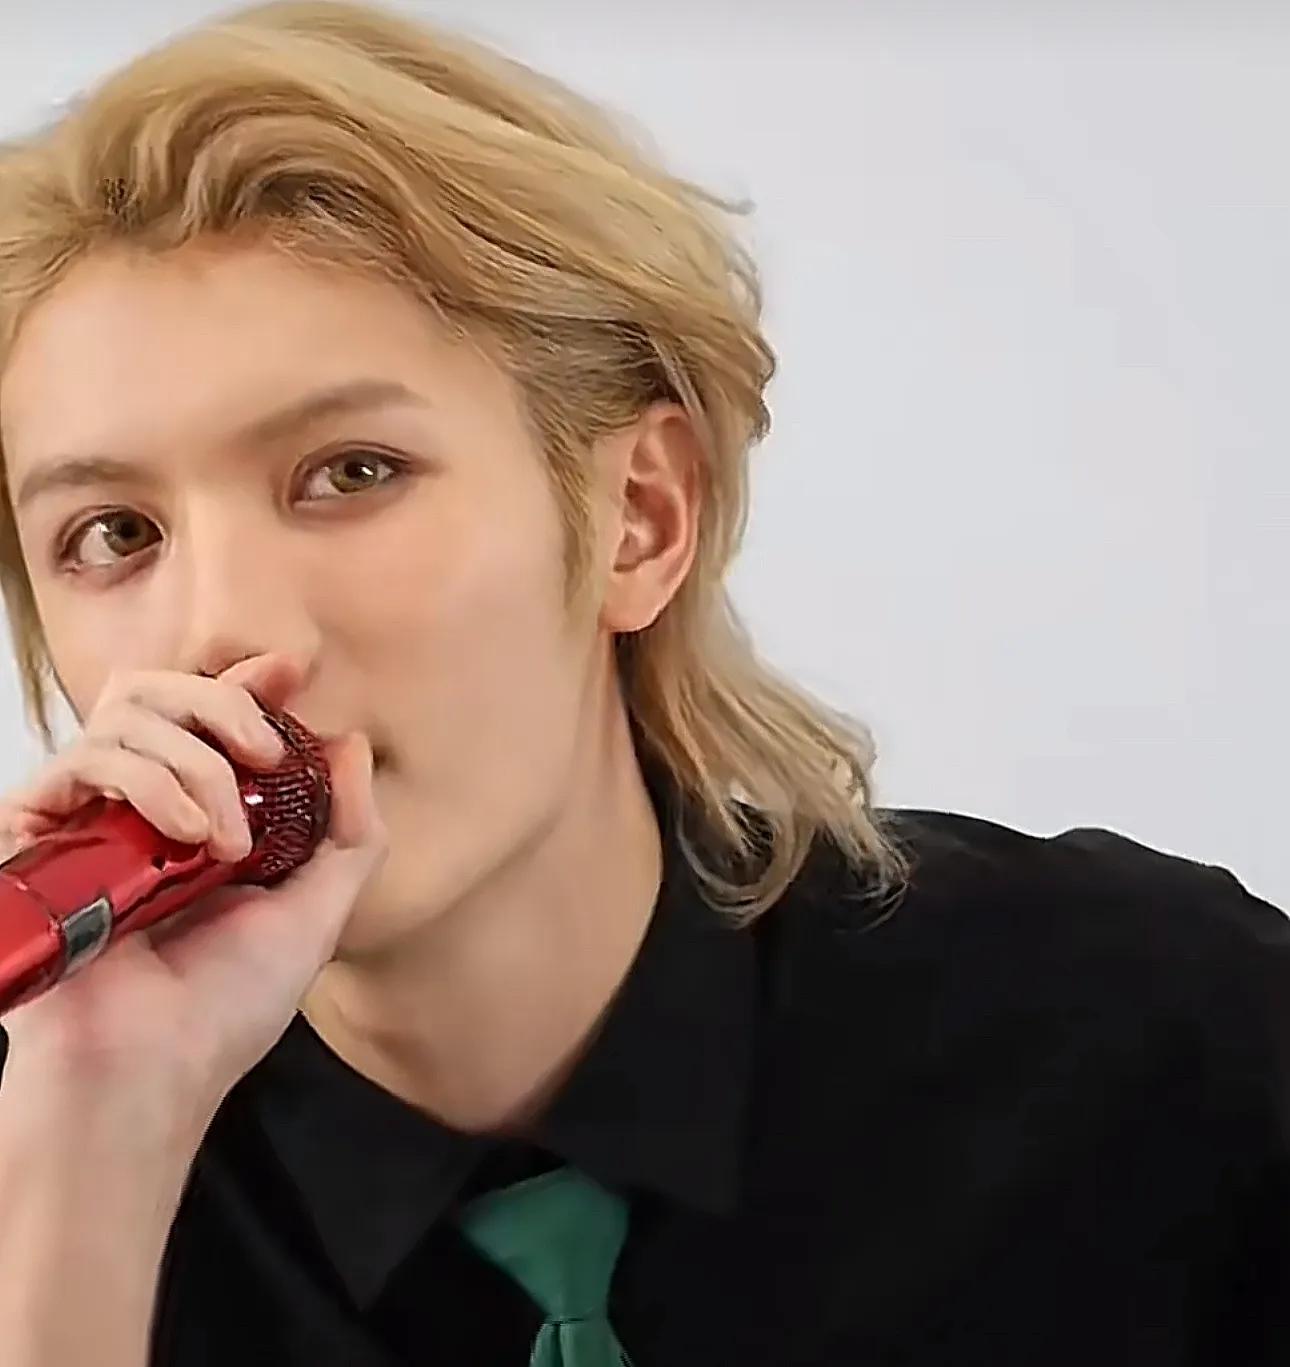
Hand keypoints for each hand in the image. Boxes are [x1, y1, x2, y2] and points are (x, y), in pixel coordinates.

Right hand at [0, 653, 386, 1146]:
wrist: (151, 1075)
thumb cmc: (225, 1010)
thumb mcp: (314, 916)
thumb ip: (348, 835)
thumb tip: (353, 746)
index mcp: (200, 816)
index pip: (207, 716)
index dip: (247, 681)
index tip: (290, 670)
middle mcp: (139, 807)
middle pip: (160, 692)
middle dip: (224, 702)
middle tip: (267, 751)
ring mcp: (86, 818)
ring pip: (127, 714)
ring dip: (197, 761)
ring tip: (224, 839)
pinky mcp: (37, 834)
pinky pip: (85, 759)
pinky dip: (149, 781)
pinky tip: (186, 838)